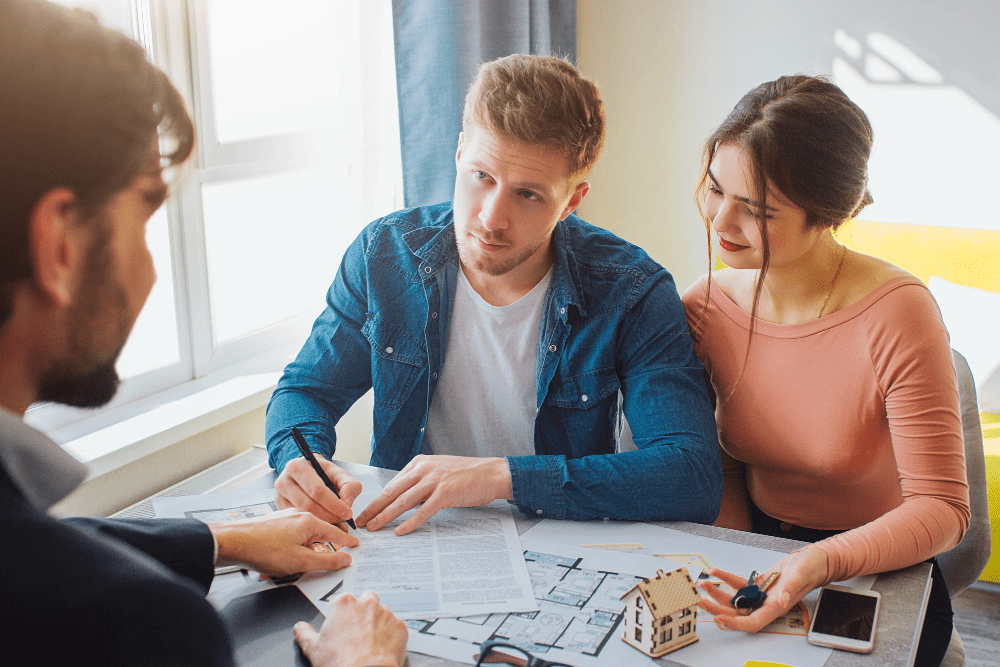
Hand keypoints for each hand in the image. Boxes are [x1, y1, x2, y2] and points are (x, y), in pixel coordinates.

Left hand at [209, 508, 358, 575]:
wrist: (233, 542)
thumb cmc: (265, 550)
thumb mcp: (302, 561)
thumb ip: (327, 561)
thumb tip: (346, 559)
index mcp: (310, 522)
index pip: (335, 532)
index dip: (347, 541)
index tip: (355, 545)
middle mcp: (299, 516)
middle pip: (319, 535)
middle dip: (321, 551)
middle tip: (326, 563)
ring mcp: (285, 519)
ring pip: (303, 538)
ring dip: (303, 554)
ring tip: (293, 568)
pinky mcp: (273, 525)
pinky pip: (290, 538)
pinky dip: (291, 551)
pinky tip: (281, 562)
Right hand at [275, 455, 362, 524]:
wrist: (307, 472)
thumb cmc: (322, 473)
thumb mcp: (339, 473)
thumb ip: (349, 485)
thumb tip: (347, 502)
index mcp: (298, 467)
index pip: (317, 490)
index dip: (334, 504)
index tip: (347, 513)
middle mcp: (284, 481)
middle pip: (308, 505)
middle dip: (329, 516)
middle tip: (343, 521)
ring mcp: (279, 496)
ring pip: (302, 515)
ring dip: (322, 523)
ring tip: (336, 524)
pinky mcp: (280, 508)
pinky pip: (297, 520)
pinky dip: (312, 525)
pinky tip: (324, 525)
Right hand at [294, 591, 406, 666]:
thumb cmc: (340, 662)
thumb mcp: (313, 648)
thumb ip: (305, 633)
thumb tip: (300, 628)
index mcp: (344, 603)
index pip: (343, 601)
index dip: (341, 615)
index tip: (341, 626)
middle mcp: (367, 603)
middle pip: (366, 600)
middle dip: (362, 612)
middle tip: (356, 631)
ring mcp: (386, 614)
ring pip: (382, 612)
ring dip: (378, 622)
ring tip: (370, 642)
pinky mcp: (400, 627)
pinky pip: (396, 627)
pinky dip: (391, 635)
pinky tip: (382, 648)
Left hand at [357, 455, 512, 534]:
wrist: (491, 473)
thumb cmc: (467, 475)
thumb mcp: (439, 471)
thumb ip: (420, 482)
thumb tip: (403, 500)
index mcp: (420, 463)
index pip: (392, 484)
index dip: (377, 499)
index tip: (365, 511)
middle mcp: (424, 469)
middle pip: (392, 492)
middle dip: (373, 508)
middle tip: (360, 522)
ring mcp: (434, 480)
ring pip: (402, 501)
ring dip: (385, 516)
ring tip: (373, 528)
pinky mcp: (445, 493)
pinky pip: (422, 511)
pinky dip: (410, 522)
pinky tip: (400, 531)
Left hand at [698, 546, 828, 632]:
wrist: (814, 559)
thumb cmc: (811, 567)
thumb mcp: (801, 574)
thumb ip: (791, 588)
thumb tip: (781, 601)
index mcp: (777, 607)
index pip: (752, 622)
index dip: (735, 624)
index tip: (718, 618)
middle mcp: (767, 604)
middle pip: (738, 613)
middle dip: (718, 609)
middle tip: (700, 601)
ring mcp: (762, 596)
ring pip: (736, 600)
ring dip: (718, 594)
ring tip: (704, 584)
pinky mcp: (759, 585)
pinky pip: (739, 585)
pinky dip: (726, 579)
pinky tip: (716, 572)